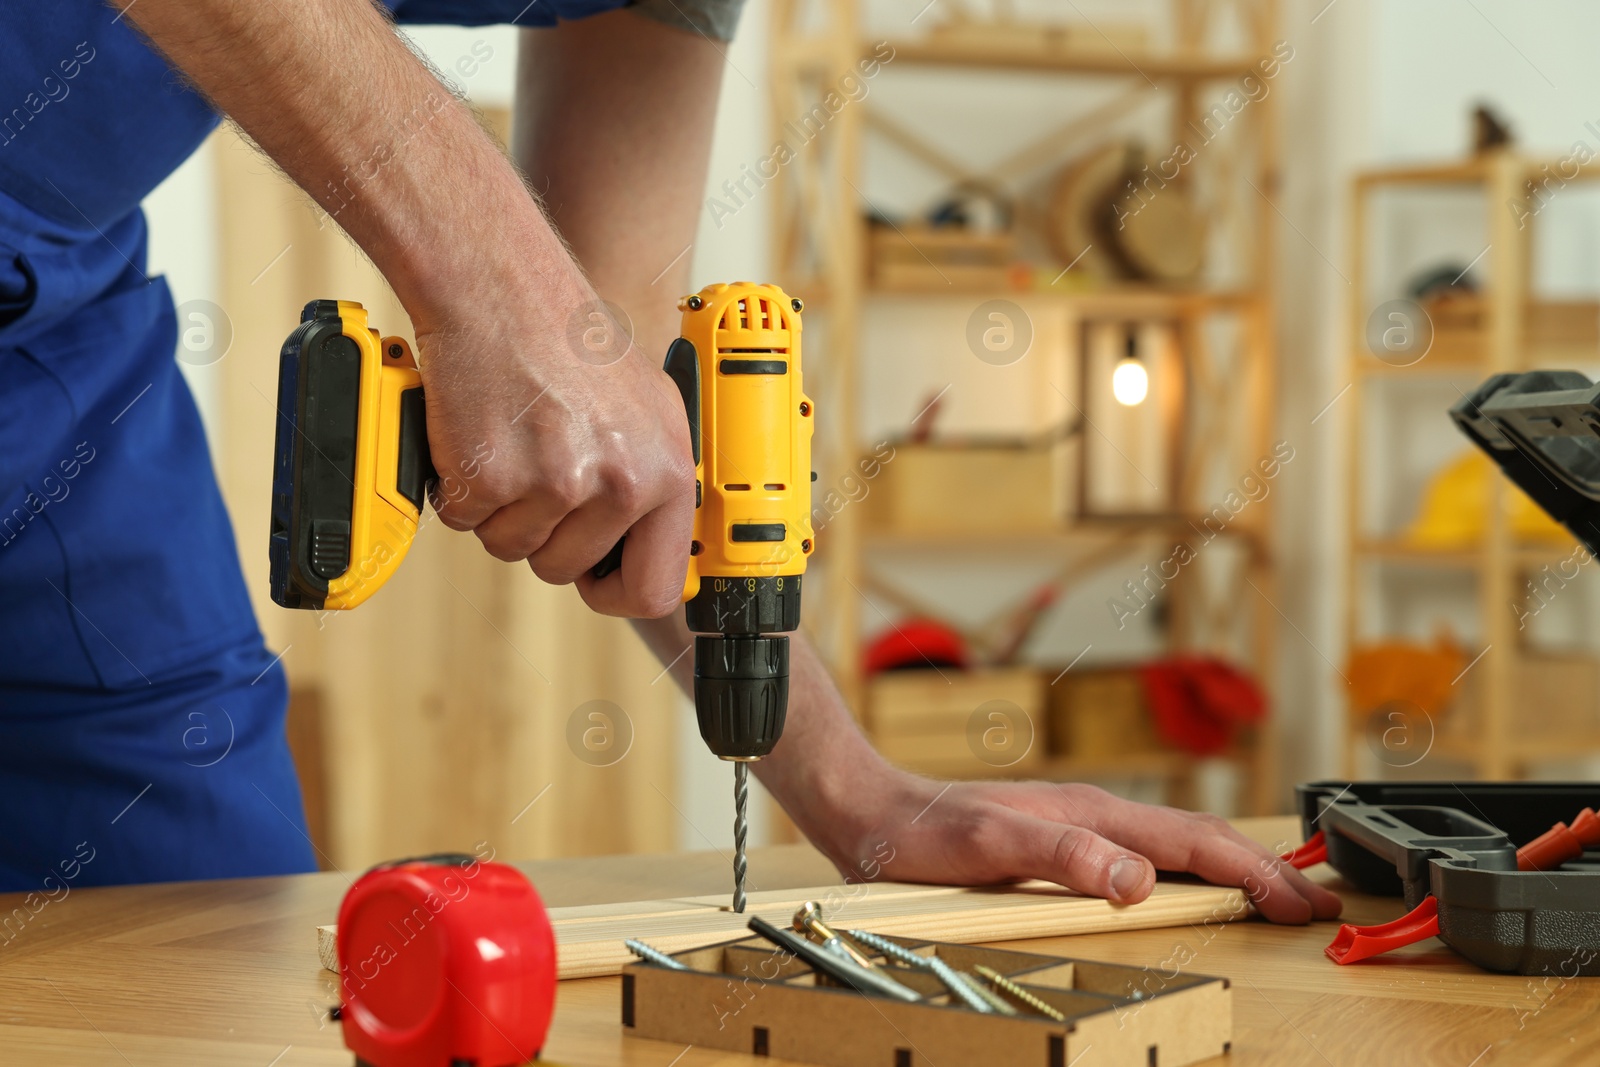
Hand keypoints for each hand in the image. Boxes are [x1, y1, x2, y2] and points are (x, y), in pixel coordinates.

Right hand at [416, 281, 695, 617]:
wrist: (502, 286)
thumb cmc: (568, 337)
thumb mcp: (646, 409)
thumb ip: (651, 480)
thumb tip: (651, 549)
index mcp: (667, 470)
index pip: (654, 587)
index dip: (615, 592)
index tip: (594, 579)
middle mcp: (619, 482)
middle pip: (564, 568)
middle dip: (541, 531)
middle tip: (535, 465)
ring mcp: (555, 482)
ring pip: (511, 547)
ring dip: (498, 508)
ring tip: (512, 440)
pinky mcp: (491, 477)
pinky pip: (464, 520)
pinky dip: (458, 485)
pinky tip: (478, 432)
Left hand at [819, 775, 1342, 924]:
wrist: (871, 813)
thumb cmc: (922, 832)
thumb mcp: (989, 846)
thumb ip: (1062, 855)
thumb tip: (1139, 877)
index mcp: (1091, 815)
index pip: (1195, 844)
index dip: (1255, 875)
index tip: (1305, 904)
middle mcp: (1092, 815)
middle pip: (1198, 841)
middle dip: (1263, 872)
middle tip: (1317, 906)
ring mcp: (1078, 826)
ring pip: (1176, 847)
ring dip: (1231, 870)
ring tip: (1274, 895)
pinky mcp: (1060, 842)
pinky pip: (1145, 856)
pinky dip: (1187, 873)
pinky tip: (1186, 889)